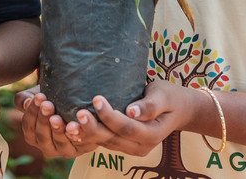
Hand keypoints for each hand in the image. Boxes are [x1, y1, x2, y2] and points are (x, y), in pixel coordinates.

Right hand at [17, 88, 95, 157]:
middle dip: (44, 119)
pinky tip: (78, 121)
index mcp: (33, 137)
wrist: (74, 108)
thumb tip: (26, 102)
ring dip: (58, 129)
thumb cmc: (51, 102)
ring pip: (60, 142)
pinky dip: (79, 132)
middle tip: (47, 105)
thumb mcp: (36, 98)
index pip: (28, 126)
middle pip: (42, 136)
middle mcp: (46, 147)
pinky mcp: (81, 148)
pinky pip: (80, 142)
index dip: (32, 112)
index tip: (39, 97)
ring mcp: (63, 150)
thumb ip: (24, 99)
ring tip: (58, 116)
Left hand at [65, 81, 190, 156]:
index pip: (127, 127)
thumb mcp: (164, 95)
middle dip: (93, 128)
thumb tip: (132, 112)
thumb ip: (150, 105)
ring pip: (105, 143)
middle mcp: (141, 146)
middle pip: (113, 139)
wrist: (177, 110)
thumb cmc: (169, 97)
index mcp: (152, 134)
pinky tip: (72, 127)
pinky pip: (103, 142)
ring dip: (86, 135)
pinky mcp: (122, 144)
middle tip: (77, 113)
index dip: (110, 116)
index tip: (96, 99)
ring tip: (68, 123)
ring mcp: (131, 148)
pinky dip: (87, 136)